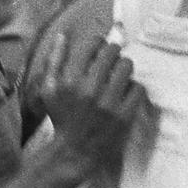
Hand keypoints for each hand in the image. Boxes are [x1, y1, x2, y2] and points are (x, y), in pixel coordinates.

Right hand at [32, 31, 149, 177]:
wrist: (75, 152)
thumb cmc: (62, 118)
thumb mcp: (50, 90)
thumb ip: (54, 61)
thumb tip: (62, 35)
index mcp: (70, 80)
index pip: (93, 44)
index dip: (98, 43)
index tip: (99, 50)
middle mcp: (89, 89)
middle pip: (113, 52)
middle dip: (113, 53)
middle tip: (112, 60)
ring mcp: (108, 102)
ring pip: (127, 66)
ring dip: (124, 68)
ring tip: (120, 75)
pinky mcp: (124, 115)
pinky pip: (137, 87)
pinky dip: (133, 88)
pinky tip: (125, 93)